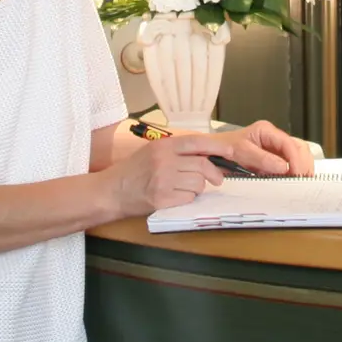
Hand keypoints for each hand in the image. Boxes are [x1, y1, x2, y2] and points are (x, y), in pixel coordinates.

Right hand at [107, 145, 222, 217]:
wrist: (111, 191)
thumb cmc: (133, 171)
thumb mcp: (152, 152)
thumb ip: (177, 151)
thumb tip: (207, 154)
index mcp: (163, 146)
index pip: (197, 142)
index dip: (217, 147)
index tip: (231, 152)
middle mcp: (164, 160)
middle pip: (202, 165)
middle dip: (214, 174)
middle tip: (217, 180)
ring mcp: (163, 180)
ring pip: (198, 183)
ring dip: (198, 188)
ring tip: (184, 188)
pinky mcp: (162, 199)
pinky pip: (188, 198)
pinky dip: (188, 199)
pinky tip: (176, 197)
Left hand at [171, 120, 315, 176]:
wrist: (209, 153)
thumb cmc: (221, 148)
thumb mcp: (240, 152)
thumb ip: (261, 159)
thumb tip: (282, 167)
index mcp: (265, 130)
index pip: (288, 143)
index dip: (295, 158)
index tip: (296, 172)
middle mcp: (272, 137)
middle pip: (297, 147)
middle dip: (303, 163)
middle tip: (303, 179)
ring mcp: (273, 148)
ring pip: (297, 155)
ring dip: (301, 167)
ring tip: (302, 181)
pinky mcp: (272, 159)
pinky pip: (289, 164)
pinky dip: (294, 172)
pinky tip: (294, 180)